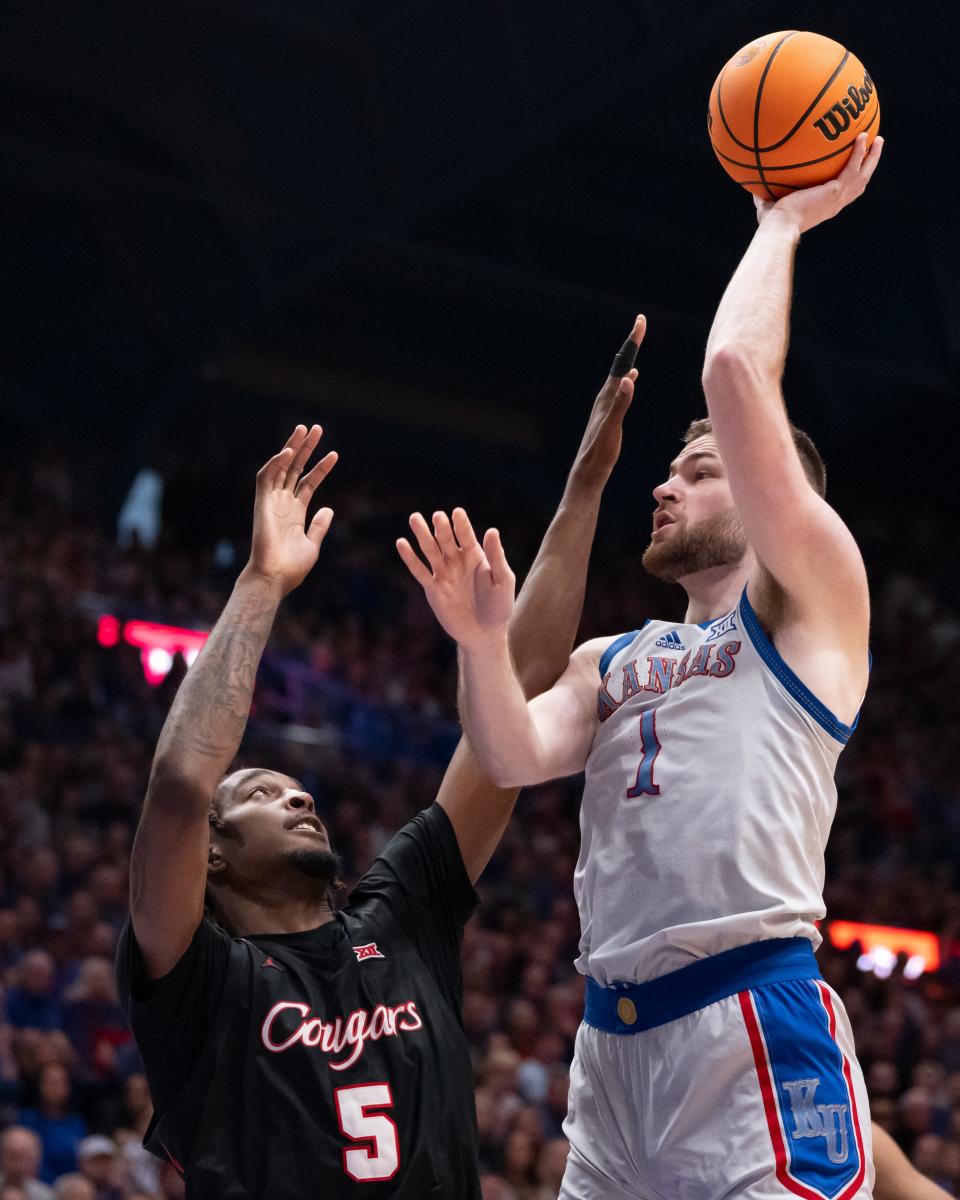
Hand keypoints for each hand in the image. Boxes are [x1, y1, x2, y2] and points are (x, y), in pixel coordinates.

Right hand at [246, 425, 337, 594]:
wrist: (275, 578)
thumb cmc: (292, 568)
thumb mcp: (313, 544)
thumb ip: (320, 525)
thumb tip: (329, 508)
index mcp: (295, 512)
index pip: (308, 482)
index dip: (321, 468)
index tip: (335, 454)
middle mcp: (282, 503)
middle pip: (295, 468)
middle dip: (306, 448)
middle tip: (317, 428)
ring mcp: (271, 502)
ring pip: (281, 467)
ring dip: (292, 447)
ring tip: (305, 429)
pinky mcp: (261, 503)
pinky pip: (266, 477)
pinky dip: (276, 463)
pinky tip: (290, 451)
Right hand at [397, 508, 514, 646]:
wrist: (485, 634)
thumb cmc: (499, 606)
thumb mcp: (503, 580)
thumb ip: (496, 557)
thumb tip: (492, 531)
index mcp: (475, 556)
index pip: (466, 536)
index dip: (462, 525)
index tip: (457, 513)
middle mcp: (457, 561)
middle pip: (446, 540)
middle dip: (441, 528)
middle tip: (437, 516)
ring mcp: (444, 574)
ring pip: (431, 551)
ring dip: (423, 535)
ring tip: (415, 518)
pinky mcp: (433, 589)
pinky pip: (420, 571)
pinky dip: (410, 558)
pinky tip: (401, 543)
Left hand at [566, 314, 645, 494]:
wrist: (587, 474)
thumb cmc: (599, 454)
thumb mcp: (611, 429)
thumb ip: (620, 404)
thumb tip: (628, 379)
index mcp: (607, 397)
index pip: (622, 363)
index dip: (633, 342)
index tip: (641, 321)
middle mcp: (605, 397)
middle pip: (620, 364)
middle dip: (632, 344)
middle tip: (640, 324)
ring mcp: (606, 406)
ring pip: (619, 376)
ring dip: (629, 360)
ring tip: (636, 346)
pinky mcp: (608, 416)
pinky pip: (619, 390)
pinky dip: (626, 380)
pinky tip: (630, 380)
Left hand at [755, 134, 882, 233]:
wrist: (780, 227)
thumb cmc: (772, 224)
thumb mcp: (768, 207)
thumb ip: (765, 196)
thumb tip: (752, 186)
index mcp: (825, 207)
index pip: (843, 193)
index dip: (851, 181)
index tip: (854, 169)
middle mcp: (836, 204)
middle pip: (860, 183)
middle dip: (869, 166)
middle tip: (875, 148)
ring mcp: (838, 198)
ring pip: (863, 174)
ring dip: (872, 156)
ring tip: (878, 139)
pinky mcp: (836, 190)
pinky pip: (852, 167)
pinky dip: (859, 152)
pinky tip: (862, 136)